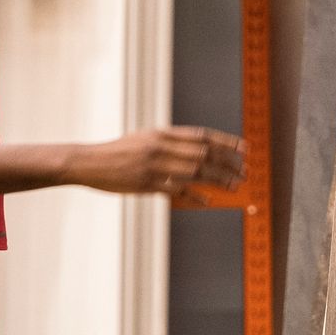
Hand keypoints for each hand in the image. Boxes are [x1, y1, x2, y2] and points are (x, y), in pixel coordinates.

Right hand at [74, 126, 245, 196]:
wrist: (89, 162)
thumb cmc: (117, 152)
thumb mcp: (144, 139)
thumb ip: (168, 143)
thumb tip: (194, 149)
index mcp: (162, 133)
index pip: (201, 135)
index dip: (225, 142)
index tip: (244, 148)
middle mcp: (161, 146)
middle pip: (203, 154)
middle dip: (228, 163)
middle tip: (245, 171)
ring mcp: (154, 165)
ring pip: (195, 172)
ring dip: (219, 180)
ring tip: (235, 186)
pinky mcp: (146, 184)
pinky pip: (177, 191)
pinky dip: (195, 196)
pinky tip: (208, 201)